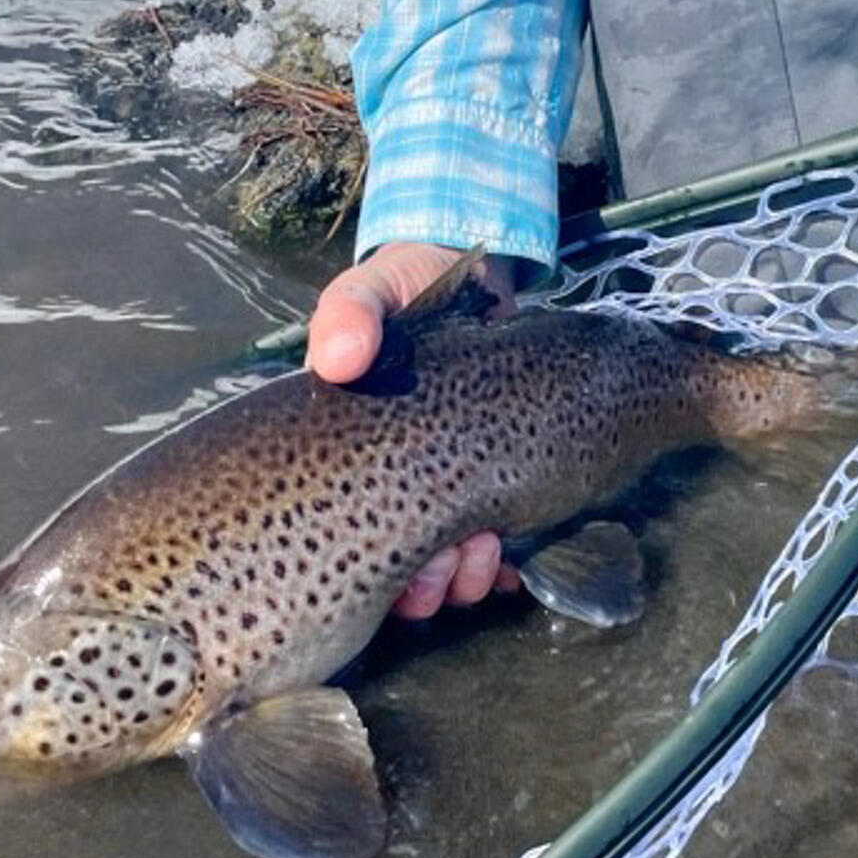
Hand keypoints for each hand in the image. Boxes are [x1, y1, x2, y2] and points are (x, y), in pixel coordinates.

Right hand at [308, 242, 522, 618]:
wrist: (473, 273)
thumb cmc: (405, 289)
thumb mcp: (369, 292)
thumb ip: (349, 314)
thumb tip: (338, 359)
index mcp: (352, 454)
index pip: (345, 531)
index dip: (373, 567)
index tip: (406, 568)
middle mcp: (392, 481)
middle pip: (397, 566)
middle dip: (428, 584)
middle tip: (457, 563)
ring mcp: (446, 483)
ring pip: (447, 562)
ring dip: (467, 575)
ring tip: (489, 553)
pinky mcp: (496, 476)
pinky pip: (499, 539)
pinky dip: (507, 563)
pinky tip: (518, 564)